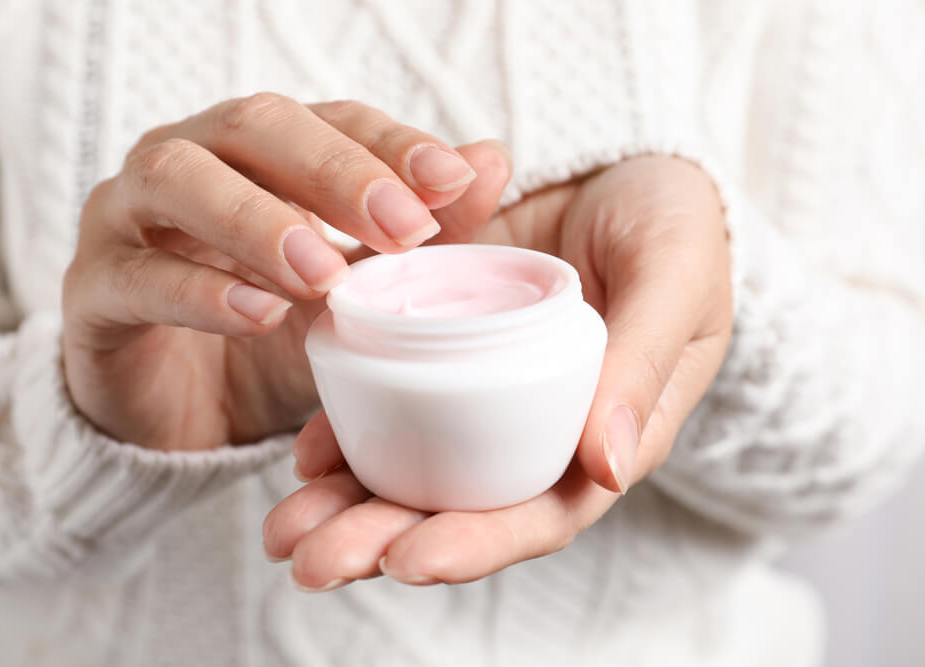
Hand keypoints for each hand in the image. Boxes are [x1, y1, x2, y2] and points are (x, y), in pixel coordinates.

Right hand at [62, 94, 510, 449]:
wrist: (188, 413)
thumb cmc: (276, 335)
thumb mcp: (358, 290)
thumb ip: (418, 228)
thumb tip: (491, 160)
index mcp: (257, 151)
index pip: (327, 119)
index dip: (388, 143)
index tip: (451, 182)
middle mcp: (189, 161)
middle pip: (254, 127)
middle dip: (333, 172)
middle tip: (402, 227)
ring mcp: (127, 218)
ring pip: (177, 180)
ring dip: (259, 220)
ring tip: (324, 273)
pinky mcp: (93, 291)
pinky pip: (137, 276)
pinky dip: (200, 291)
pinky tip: (259, 315)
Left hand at [263, 156, 732, 588]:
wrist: (628, 166)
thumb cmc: (675, 224)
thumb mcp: (675, 279)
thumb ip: (643, 363)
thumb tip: (605, 466)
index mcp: (601, 434)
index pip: (537, 513)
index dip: (475, 543)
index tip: (406, 559)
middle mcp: (535, 431)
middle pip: (456, 507)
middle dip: (379, 542)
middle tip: (309, 560)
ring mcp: (483, 394)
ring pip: (412, 469)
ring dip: (343, 507)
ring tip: (283, 532)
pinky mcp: (443, 349)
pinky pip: (389, 401)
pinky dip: (345, 432)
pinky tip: (303, 454)